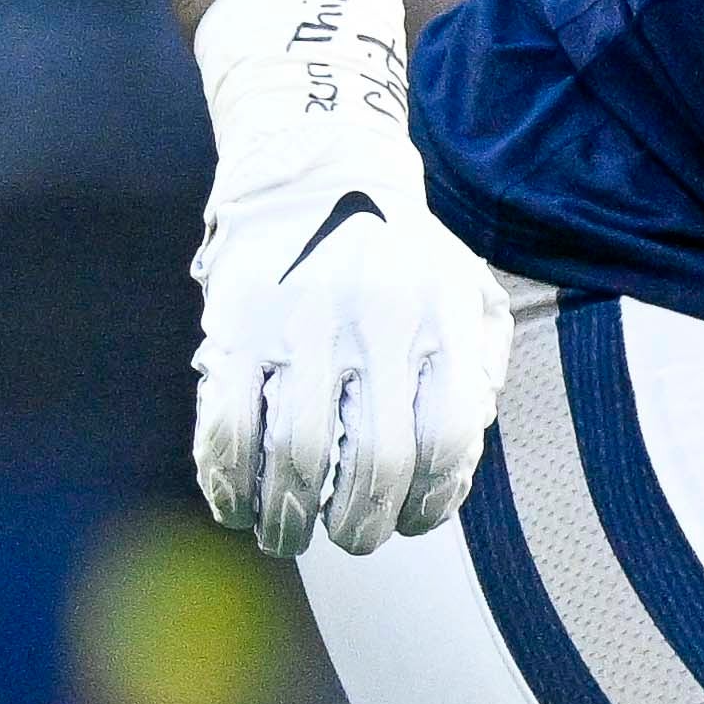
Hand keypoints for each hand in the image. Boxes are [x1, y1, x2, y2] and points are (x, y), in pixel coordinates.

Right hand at [188, 0, 509, 555]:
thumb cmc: (402, 252)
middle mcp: (373, 324)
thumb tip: (452, 472)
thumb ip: (478, 377)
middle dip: (359, 526)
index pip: (446, 445)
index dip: (429, 504)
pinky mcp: (234, 325)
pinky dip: (226, 484)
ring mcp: (299, 324)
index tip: (410, 521)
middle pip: (371, 465)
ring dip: (288, 520)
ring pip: (293, 458)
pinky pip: (225, 427)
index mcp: (437, 322)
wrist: (315, 166)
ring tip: (287, 535)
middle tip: (348, 537)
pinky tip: (235, 505)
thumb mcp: (467, 295)